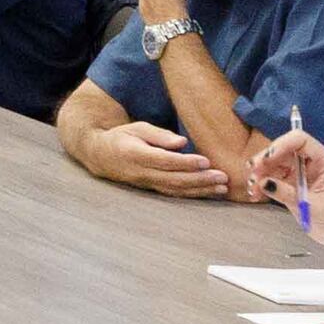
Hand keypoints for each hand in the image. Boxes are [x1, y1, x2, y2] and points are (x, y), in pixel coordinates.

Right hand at [76, 118, 232, 199]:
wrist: (100, 156)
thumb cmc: (122, 138)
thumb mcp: (137, 128)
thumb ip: (159, 135)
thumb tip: (182, 142)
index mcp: (137, 154)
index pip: (165, 161)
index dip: (186, 162)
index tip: (205, 161)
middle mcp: (142, 173)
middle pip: (174, 179)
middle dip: (200, 180)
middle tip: (222, 177)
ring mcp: (147, 183)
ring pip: (176, 189)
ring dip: (200, 190)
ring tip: (222, 189)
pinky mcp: (152, 188)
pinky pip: (174, 193)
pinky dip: (192, 194)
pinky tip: (208, 192)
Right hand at [250, 127, 323, 252]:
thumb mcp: (311, 206)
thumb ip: (287, 193)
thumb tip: (262, 182)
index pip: (301, 141)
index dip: (281, 145)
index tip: (265, 160)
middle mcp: (311, 163)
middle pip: (284, 150)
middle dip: (265, 160)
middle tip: (251, 174)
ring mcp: (301, 173)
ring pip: (275, 163)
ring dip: (260, 173)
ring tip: (252, 189)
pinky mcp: (292, 184)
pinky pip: (273, 178)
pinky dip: (262, 184)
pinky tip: (256, 194)